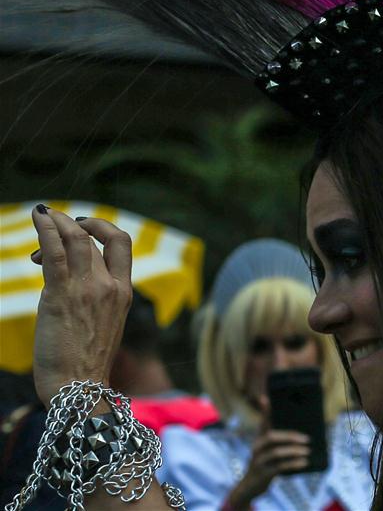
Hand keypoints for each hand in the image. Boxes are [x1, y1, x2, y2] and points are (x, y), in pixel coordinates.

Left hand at [29, 205, 132, 405]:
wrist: (79, 387)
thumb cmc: (86, 363)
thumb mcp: (104, 325)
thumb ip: (97, 300)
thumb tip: (76, 289)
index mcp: (124, 293)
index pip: (121, 245)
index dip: (102, 228)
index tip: (83, 228)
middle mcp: (110, 286)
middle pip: (96, 238)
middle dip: (75, 223)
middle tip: (55, 223)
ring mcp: (88, 289)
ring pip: (75, 239)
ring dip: (56, 221)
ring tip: (41, 216)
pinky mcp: (61, 295)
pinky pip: (54, 252)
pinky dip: (46, 230)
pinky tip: (37, 218)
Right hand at [227, 396, 310, 508]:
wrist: (250, 487)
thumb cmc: (265, 466)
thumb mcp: (269, 452)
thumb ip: (280, 442)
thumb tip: (301, 434)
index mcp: (259, 440)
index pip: (263, 423)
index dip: (265, 411)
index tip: (265, 398)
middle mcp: (256, 448)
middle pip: (271, 437)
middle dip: (290, 436)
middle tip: (307, 439)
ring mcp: (258, 461)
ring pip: (276, 452)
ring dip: (294, 451)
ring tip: (307, 451)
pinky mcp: (263, 474)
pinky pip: (280, 467)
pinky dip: (294, 464)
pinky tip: (304, 463)